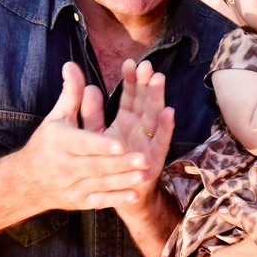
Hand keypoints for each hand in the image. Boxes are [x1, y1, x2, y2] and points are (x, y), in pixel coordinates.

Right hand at [22, 61, 159, 210]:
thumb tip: (71, 64)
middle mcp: (66, 166)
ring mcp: (73, 186)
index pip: (84, 144)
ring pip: (101, 184)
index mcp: (61, 143)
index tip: (120, 145)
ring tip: (144, 175)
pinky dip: (116, 199)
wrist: (26, 182)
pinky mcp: (80, 201)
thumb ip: (70, 93)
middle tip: (144, 159)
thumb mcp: (56, 117)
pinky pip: (100, 201)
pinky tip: (134, 195)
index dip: (102, 145)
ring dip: (123, 181)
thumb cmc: (46, 144)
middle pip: (96, 166)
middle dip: (120, 164)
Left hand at [101, 59, 173, 212]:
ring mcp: (150, 142)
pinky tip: (169, 113)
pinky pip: (162, 141)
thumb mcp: (95, 134)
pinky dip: (166, 127)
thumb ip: (90, 112)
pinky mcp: (155, 159)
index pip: (131, 96)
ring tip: (158, 80)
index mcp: (127, 120)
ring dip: (158, 98)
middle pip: (145, 101)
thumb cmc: (107, 163)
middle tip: (146, 65)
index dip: (131, 80)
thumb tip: (87, 86)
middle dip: (146, 83)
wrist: (116, 194)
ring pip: (155, 116)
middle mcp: (141, 128)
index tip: (130, 63)